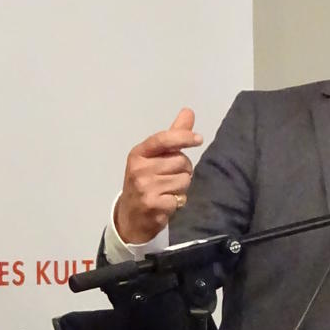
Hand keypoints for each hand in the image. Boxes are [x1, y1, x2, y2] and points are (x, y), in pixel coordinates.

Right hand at [114, 107, 202, 243]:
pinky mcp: (153, 205)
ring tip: (167, 191)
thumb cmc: (145, 182)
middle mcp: (139, 169)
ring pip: (184, 180)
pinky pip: (180, 198)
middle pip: (180, 161)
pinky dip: (177, 202)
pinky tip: (166, 203)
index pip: (162, 139)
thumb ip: (172, 136)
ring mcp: (145, 188)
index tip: (198, 139)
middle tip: (170, 178)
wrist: (130, 217)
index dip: (183, 137)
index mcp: (138, 154)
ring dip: (181, 187)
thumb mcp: (153, 158)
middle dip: (183, 170)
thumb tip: (188, 112)